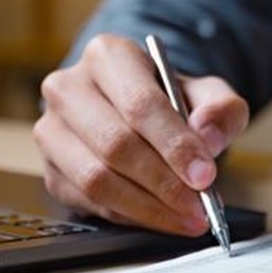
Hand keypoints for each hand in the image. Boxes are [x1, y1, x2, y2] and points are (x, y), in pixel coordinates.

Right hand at [34, 34, 249, 233]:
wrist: (140, 115)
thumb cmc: (172, 101)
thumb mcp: (208, 94)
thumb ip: (221, 108)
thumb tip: (207, 136)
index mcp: (108, 55)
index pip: (139, 104)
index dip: (174, 144)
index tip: (205, 175)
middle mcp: (69, 88)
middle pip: (115, 144)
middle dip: (164, 182)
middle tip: (199, 205)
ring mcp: (52, 131)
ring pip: (96, 178)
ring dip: (147, 206)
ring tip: (186, 217)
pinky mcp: (51, 170)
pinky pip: (89, 202)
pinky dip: (130, 216)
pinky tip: (160, 217)